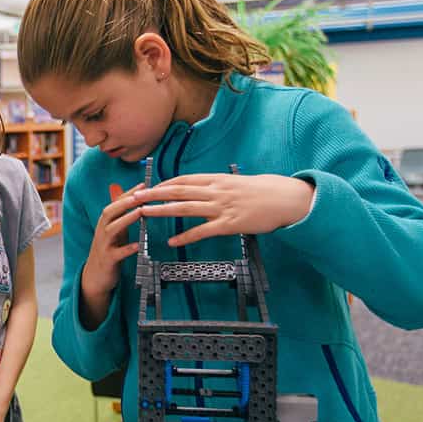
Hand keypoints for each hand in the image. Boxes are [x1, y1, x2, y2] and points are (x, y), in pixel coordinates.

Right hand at [81, 181, 145, 298]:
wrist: (95, 277)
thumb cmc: (107, 250)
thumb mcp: (112, 228)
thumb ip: (117, 211)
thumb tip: (116, 188)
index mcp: (104, 223)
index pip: (114, 203)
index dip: (128, 193)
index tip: (143, 185)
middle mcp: (101, 232)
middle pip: (109, 212)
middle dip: (125, 202)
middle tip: (140, 195)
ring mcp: (103, 246)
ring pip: (112, 229)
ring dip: (126, 219)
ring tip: (140, 212)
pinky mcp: (107, 261)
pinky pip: (117, 254)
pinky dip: (127, 249)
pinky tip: (137, 245)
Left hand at [134, 174, 314, 246]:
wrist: (287, 199)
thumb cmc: (264, 191)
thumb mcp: (238, 182)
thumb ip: (219, 186)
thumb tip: (203, 188)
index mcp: (217, 180)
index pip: (184, 180)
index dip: (164, 184)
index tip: (148, 187)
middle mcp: (216, 191)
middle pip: (178, 191)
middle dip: (154, 194)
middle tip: (135, 197)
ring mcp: (222, 207)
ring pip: (185, 208)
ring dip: (162, 210)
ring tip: (144, 214)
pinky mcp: (229, 224)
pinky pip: (203, 231)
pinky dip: (186, 236)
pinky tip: (173, 242)